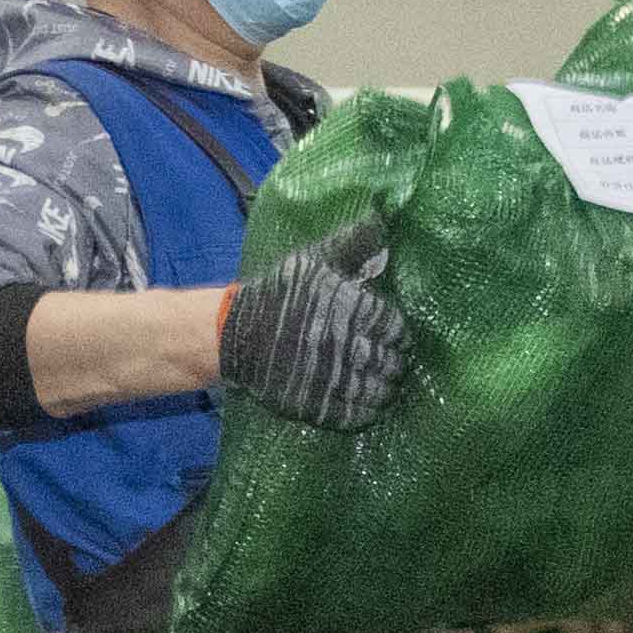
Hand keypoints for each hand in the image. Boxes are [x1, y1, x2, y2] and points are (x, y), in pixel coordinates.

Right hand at [214, 220, 413, 428]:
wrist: (234, 334)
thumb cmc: (278, 294)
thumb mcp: (313, 260)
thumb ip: (352, 242)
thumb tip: (382, 217)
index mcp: (345, 307)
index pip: (392, 324)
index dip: (398, 331)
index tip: (394, 333)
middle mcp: (341, 343)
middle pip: (389, 360)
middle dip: (394, 361)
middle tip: (391, 360)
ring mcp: (327, 378)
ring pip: (376, 391)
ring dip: (385, 388)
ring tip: (383, 383)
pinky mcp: (314, 404)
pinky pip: (353, 415)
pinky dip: (366, 412)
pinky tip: (367, 404)